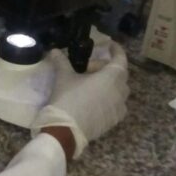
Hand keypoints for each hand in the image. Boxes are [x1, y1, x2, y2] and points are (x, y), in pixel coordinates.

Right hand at [31, 42, 128, 157]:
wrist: (66, 131)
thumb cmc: (68, 98)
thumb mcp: (64, 77)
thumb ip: (62, 62)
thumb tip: (55, 51)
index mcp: (112, 77)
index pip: (120, 59)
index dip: (116, 50)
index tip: (109, 45)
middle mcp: (120, 91)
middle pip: (119, 74)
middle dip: (105, 68)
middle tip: (87, 68)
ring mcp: (119, 108)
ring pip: (119, 91)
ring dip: (109, 84)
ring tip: (92, 85)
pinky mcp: (114, 121)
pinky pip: (116, 105)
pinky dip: (109, 99)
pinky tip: (95, 101)